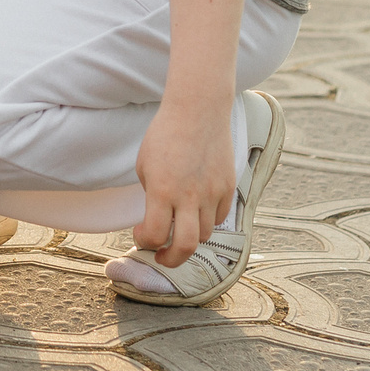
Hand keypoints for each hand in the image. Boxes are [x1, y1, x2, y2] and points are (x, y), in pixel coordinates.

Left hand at [132, 96, 238, 268]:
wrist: (198, 110)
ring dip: (189, 237)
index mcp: (163, 191)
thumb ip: (152, 195)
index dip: (145, 242)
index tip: (141, 233)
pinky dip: (207, 221)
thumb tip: (156, 218)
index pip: (155, 235)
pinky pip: (219, 217)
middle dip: (171, 260)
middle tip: (162, 256)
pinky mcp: (228, 186)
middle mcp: (189, 196)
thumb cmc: (165, 134)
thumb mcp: (145, 165)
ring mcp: (212, 192)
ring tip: (179, 228)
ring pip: (205, 234)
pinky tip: (196, 212)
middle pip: (186, 247)